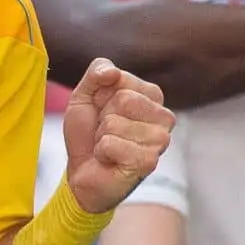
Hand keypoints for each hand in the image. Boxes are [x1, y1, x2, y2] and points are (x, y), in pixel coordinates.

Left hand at [62, 58, 174, 213]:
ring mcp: (160, 140)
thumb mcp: (85, 95)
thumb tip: (112, 72)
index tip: (102, 110)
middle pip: (123, 99)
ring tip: (108, 146)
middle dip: (103, 117)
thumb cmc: (88, 133)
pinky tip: (110, 160)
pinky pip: (111, 144)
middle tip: (105, 131)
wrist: (81, 172)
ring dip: (102, 136)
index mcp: (152, 96)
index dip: (101, 95)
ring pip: (115, 123)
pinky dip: (102, 152)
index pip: (121, 78)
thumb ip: (97, 72)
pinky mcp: (148, 162)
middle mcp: (164, 116)